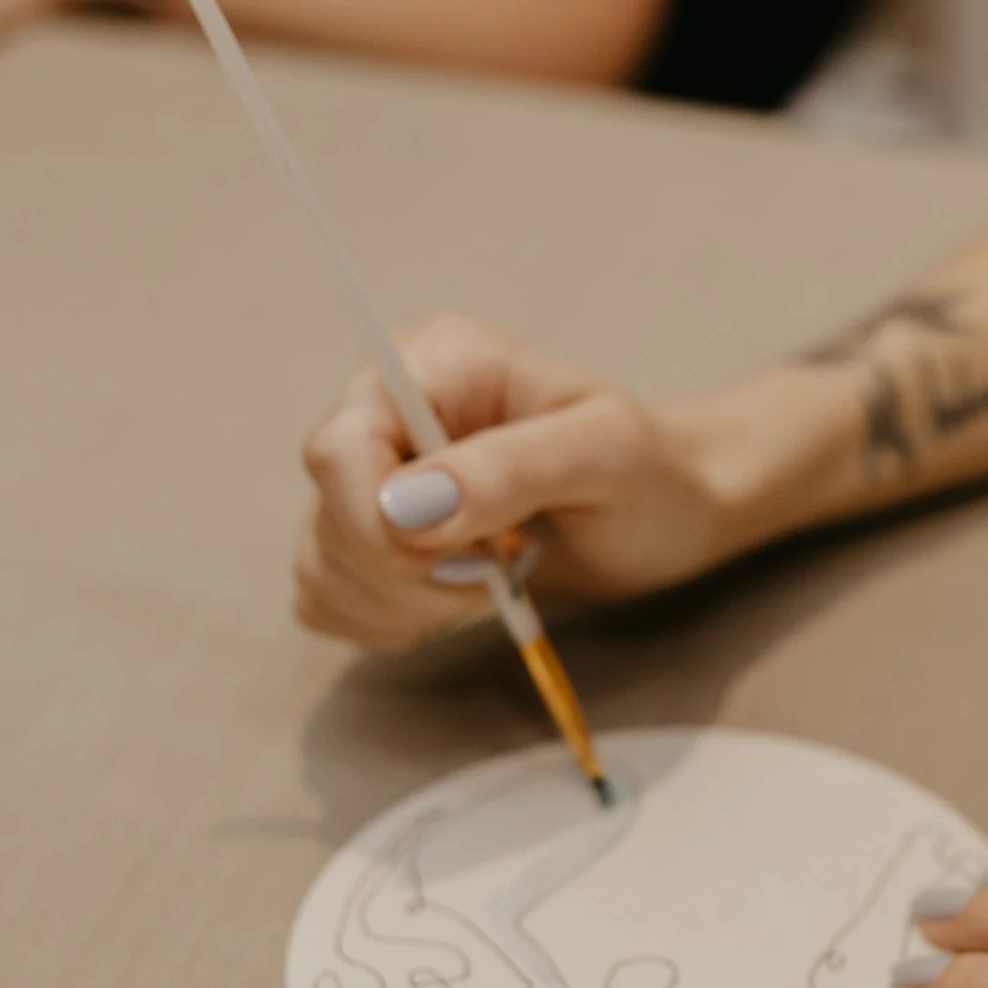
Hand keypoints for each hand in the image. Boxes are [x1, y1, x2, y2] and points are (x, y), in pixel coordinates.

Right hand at [295, 313, 734, 652]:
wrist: (665, 513)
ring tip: (489, 582)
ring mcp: (370, 477)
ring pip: (322, 567)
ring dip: (405, 605)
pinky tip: (454, 603)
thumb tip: (407, 506)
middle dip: (410, 573)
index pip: (339, 448)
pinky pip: (329, 599)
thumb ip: (510, 469)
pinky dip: (389, 621)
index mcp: (432, 365)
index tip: (459, 556)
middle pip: (330, 516)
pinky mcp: (367, 537)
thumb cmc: (648, 474)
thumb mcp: (604, 456)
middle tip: (498, 571)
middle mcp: (384, 412)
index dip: (379, 522)